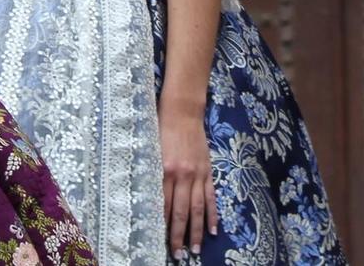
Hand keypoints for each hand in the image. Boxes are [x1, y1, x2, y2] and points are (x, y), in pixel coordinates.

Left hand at [160, 100, 218, 254]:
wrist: (182, 111)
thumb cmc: (162, 129)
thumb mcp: (152, 151)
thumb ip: (154, 174)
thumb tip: (150, 200)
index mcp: (164, 170)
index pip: (162, 204)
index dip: (162, 225)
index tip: (160, 241)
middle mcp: (182, 175)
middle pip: (180, 211)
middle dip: (179, 235)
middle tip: (179, 254)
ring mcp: (197, 174)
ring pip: (197, 208)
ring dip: (197, 230)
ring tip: (196, 249)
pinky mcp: (207, 171)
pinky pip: (210, 197)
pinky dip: (212, 214)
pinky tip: (213, 229)